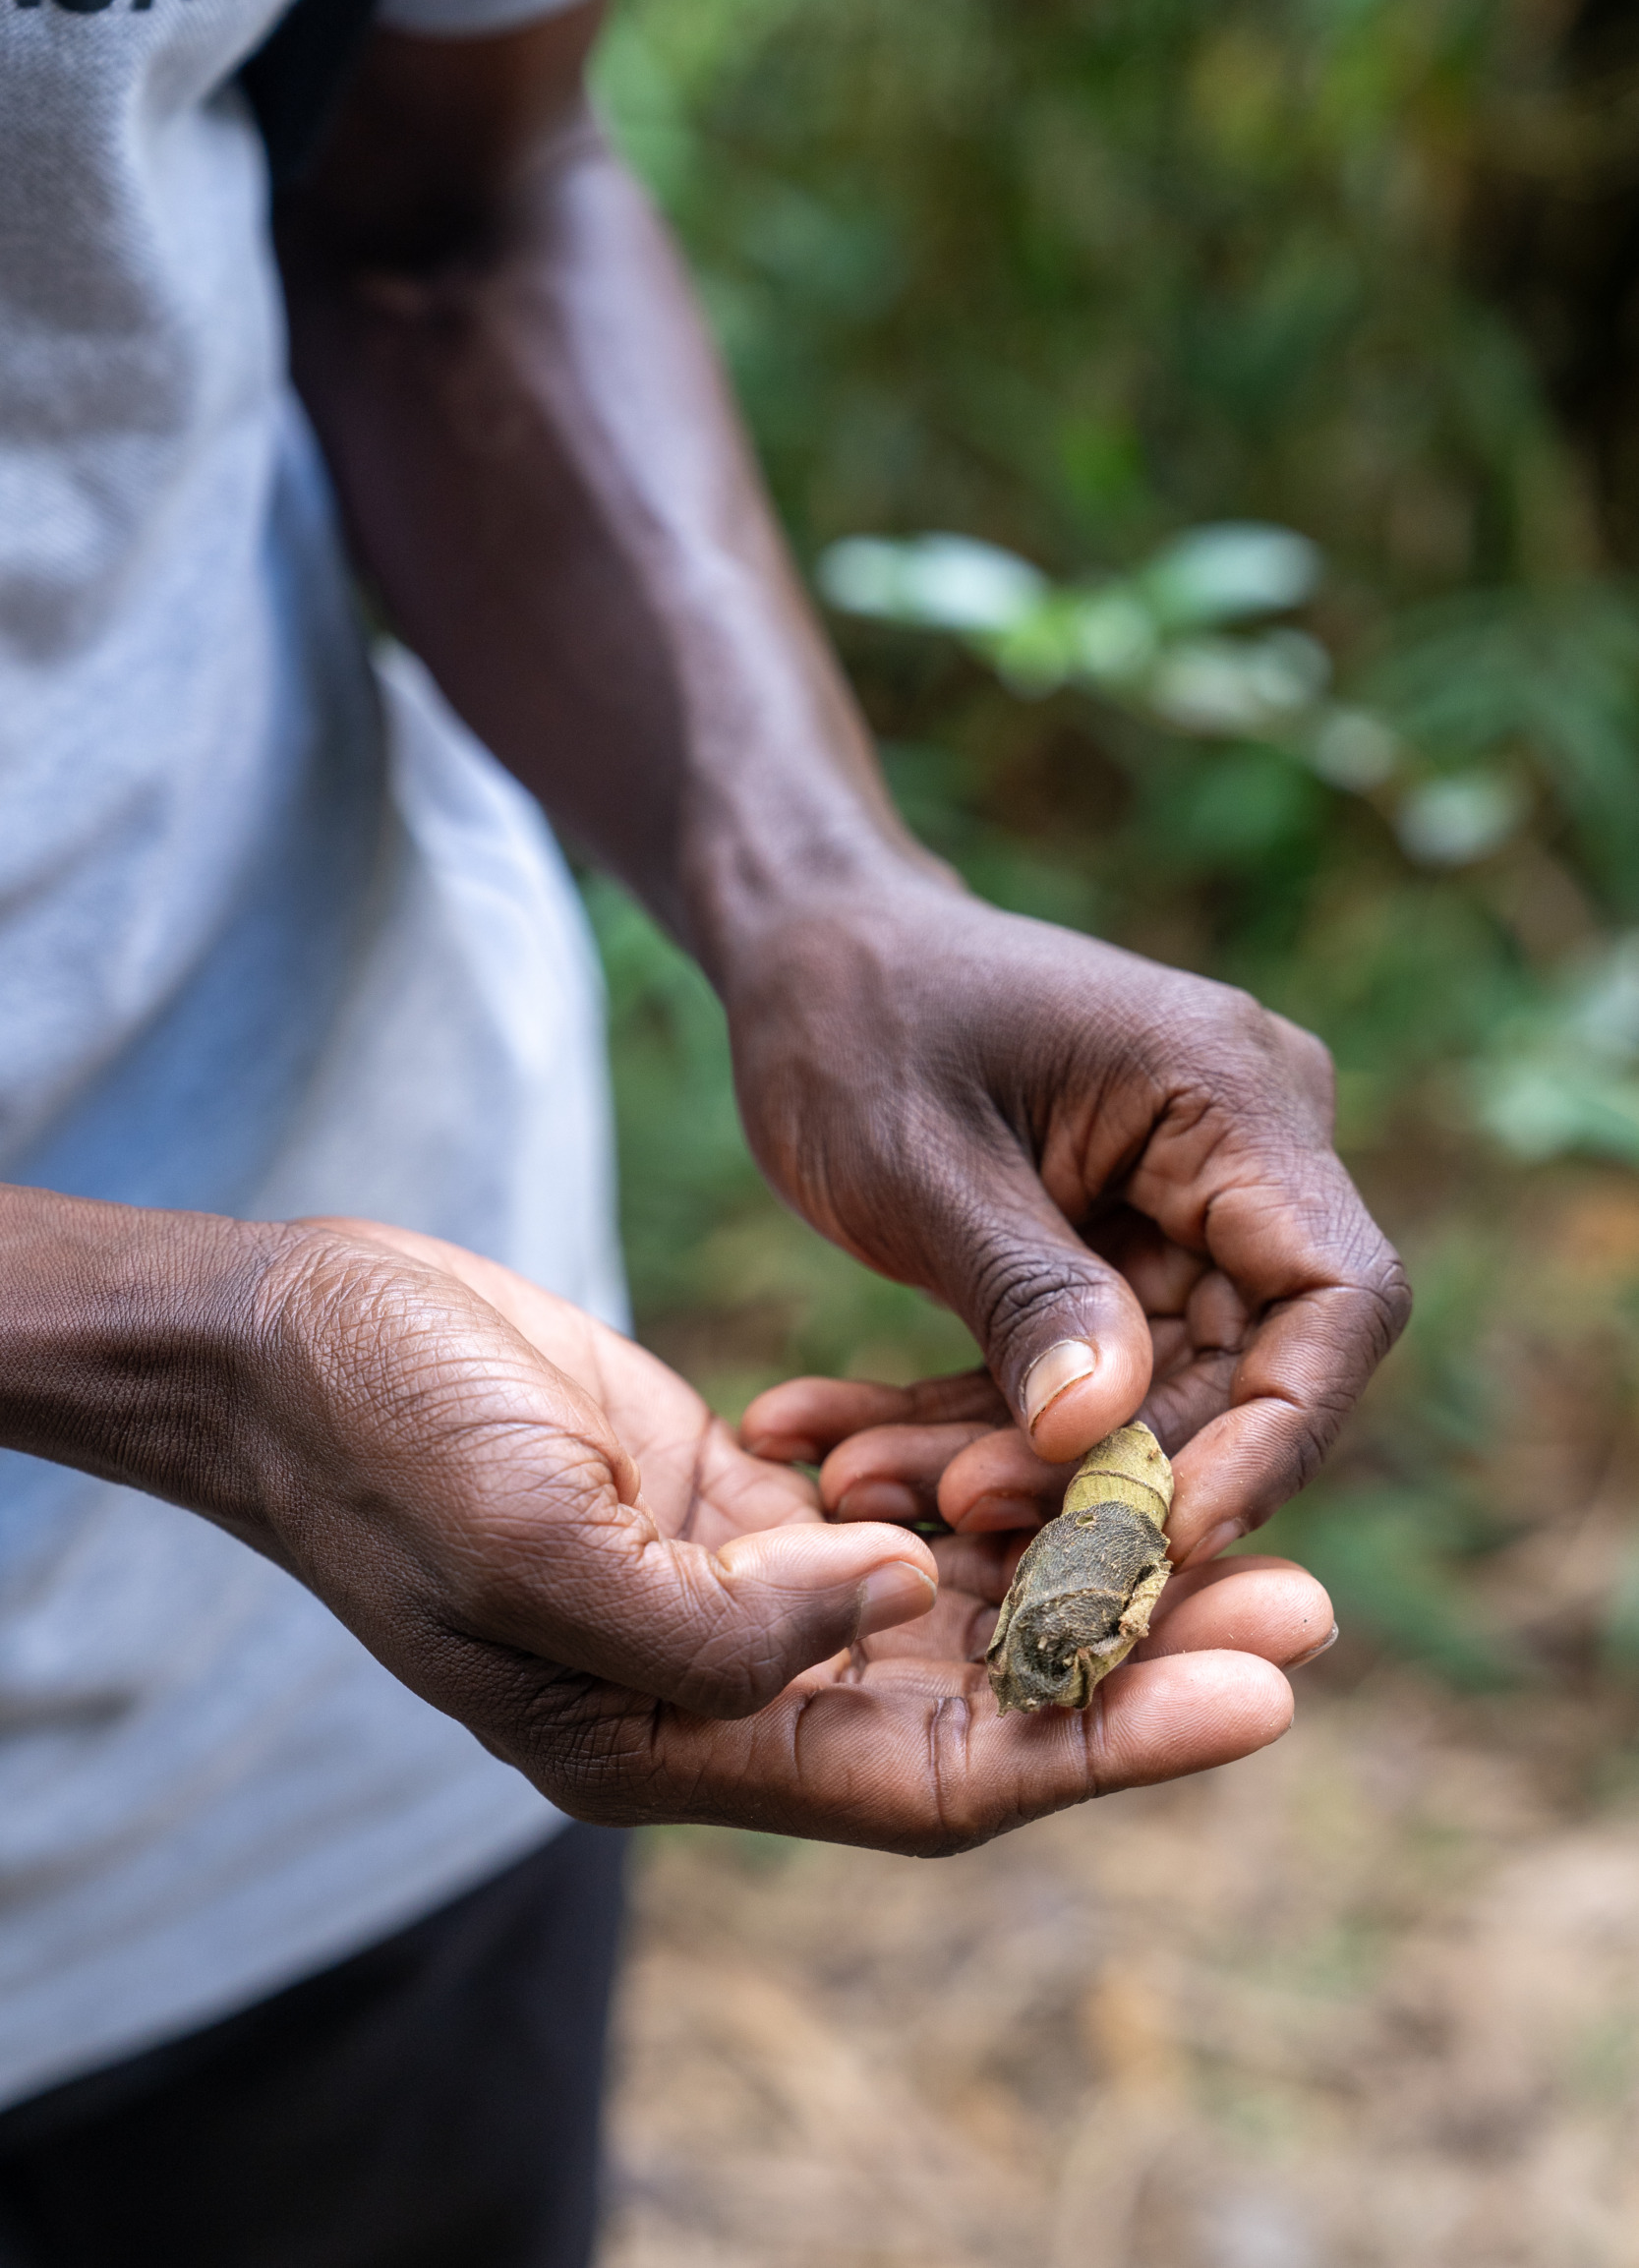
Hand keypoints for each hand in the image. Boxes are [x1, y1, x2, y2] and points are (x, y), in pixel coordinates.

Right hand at [234, 1220, 1328, 1851]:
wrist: (289, 1342)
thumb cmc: (380, 1433)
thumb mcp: (521, 1528)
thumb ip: (707, 1616)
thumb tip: (899, 1603)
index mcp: (662, 1741)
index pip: (931, 1780)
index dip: (1101, 1745)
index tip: (1261, 1687)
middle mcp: (715, 1690)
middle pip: (974, 1707)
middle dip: (1137, 1661)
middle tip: (1302, 1604)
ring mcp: (726, 1598)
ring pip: (951, 1613)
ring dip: (1083, 1570)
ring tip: (1228, 1516)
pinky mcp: (726, 1506)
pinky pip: (890, 1521)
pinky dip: (981, 1493)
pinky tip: (1072, 1446)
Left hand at [725, 878, 1408, 1561]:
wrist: (810, 945)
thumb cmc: (858, 1014)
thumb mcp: (917, 1160)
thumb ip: (1022, 1291)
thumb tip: (1099, 1435)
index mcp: (1229, 1093)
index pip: (1337, 1294)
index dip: (1280, 1431)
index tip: (1172, 1530)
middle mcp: (1240, 1147)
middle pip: (1239, 1364)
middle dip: (1100, 1463)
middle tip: (953, 1513)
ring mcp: (1185, 1199)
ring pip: (1145, 1388)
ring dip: (1010, 1455)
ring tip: (859, 1481)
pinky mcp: (1119, 1245)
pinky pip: (1081, 1367)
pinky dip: (979, 1416)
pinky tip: (860, 1448)